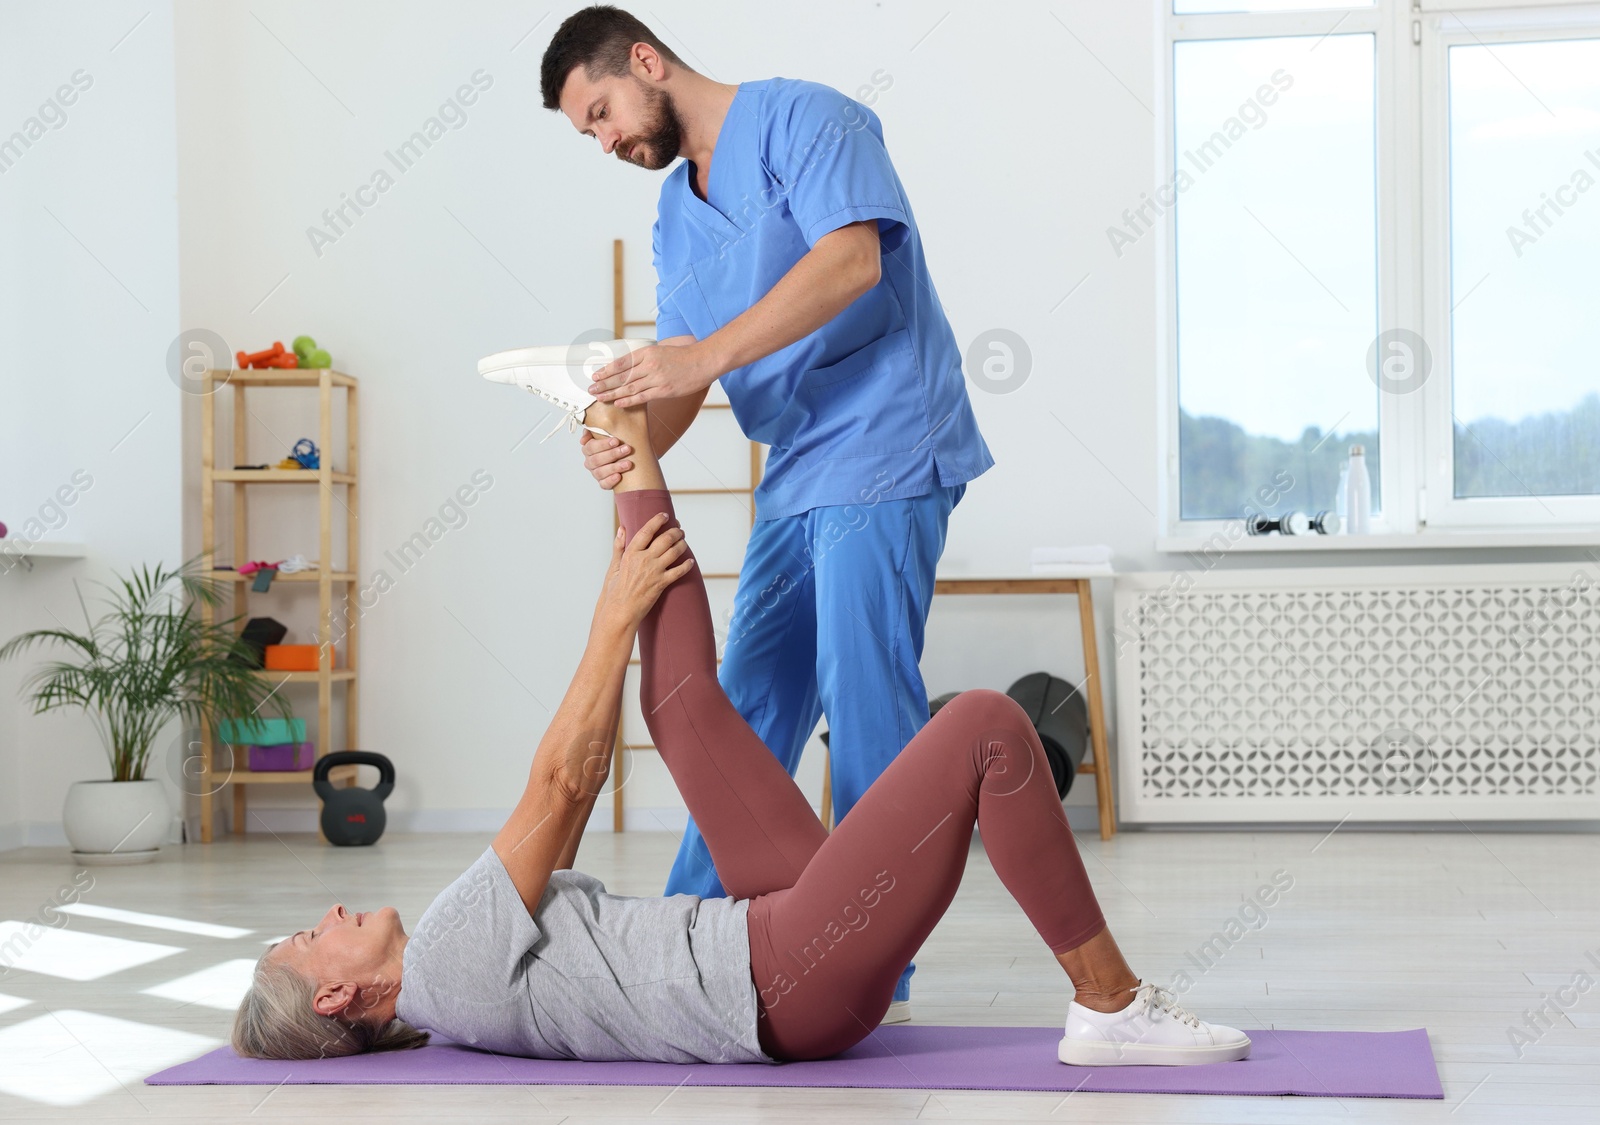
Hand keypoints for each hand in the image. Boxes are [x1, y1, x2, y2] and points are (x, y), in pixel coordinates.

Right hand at [578, 429, 632, 490]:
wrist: (630, 456)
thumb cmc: (620, 442)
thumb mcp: (614, 430)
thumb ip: (603, 425)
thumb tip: (595, 422)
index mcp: (589, 448)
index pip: (591, 447)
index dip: (603, 444)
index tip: (616, 440)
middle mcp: (590, 461)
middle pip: (596, 459)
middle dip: (613, 454)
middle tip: (627, 449)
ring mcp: (596, 473)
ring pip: (600, 472)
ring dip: (614, 467)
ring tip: (628, 463)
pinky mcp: (603, 483)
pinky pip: (603, 484)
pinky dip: (610, 481)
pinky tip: (619, 476)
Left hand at [587, 342, 716, 406]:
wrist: (703, 361)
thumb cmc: (683, 356)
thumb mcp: (661, 351)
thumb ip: (645, 358)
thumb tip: (629, 366)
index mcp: (647, 353)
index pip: (621, 362)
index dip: (606, 370)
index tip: (595, 376)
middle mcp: (650, 365)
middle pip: (622, 376)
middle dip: (605, 384)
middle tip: (591, 389)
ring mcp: (656, 378)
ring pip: (629, 387)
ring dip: (612, 394)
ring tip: (600, 398)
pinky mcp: (664, 390)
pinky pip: (642, 397)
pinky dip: (629, 400)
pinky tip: (618, 403)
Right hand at [596, 512, 694, 627]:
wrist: (619, 611)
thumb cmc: (614, 591)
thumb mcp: (614, 566)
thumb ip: (619, 547)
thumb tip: (622, 529)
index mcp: (631, 553)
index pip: (647, 531)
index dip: (657, 520)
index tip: (665, 515)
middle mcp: (644, 559)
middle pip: (665, 539)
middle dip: (675, 532)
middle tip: (679, 530)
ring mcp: (654, 571)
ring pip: (674, 551)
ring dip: (682, 544)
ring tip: (684, 542)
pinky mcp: (661, 583)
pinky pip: (679, 571)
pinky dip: (687, 565)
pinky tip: (690, 561)